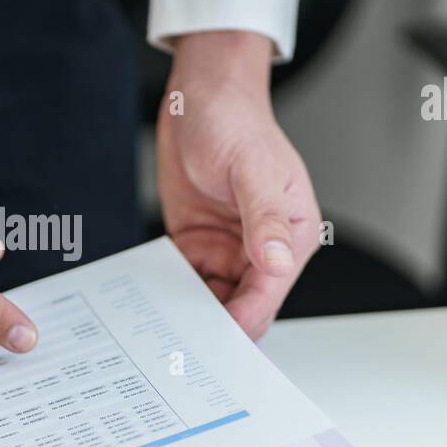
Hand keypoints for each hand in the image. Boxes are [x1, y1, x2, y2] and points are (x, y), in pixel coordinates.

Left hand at [157, 31, 320, 338]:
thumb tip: (278, 260)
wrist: (199, 98)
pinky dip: (173, 294)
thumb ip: (264, 217)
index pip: (270, 290)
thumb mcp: (251, 168)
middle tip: (188, 349)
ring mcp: (229, 247)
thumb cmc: (235, 121)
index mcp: (292, 233)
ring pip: (215, 299)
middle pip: (244, 304)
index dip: (246, 318)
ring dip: (193, 314)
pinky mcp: (198, 243)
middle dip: (219, 326)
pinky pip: (188, 280)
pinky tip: (154, 304)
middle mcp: (262, 248)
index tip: (221, 341)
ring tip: (166, 333)